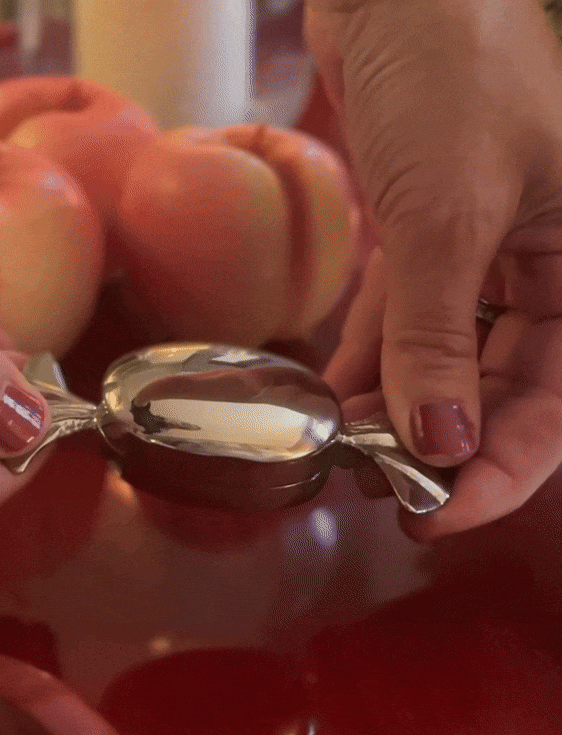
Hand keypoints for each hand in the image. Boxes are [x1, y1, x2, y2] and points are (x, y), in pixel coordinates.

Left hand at [307, 0, 561, 535]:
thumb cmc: (453, 72)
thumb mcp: (448, 216)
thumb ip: (438, 336)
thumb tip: (440, 442)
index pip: (553, 403)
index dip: (498, 472)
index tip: (435, 516)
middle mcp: (546, 269)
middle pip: (498, 390)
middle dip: (437, 444)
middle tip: (381, 490)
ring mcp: (487, 256)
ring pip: (447, 360)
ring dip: (397, 408)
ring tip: (350, 451)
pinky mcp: (431, 239)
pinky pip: (406, 319)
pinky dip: (373, 358)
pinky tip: (340, 397)